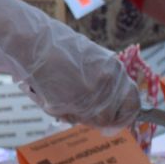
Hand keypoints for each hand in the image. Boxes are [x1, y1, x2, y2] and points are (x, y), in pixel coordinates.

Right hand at [0, 0, 140, 129]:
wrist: (31, 42)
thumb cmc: (58, 47)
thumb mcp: (92, 58)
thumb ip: (105, 80)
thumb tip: (112, 105)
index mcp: (114, 71)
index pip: (132, 105)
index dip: (125, 117)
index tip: (117, 121)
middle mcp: (105, 86)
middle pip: (109, 119)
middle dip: (96, 118)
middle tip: (81, 109)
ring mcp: (86, 97)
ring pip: (87, 120)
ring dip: (76, 113)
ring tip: (62, 96)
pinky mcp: (65, 105)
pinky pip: (67, 117)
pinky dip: (59, 110)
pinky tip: (49, 94)